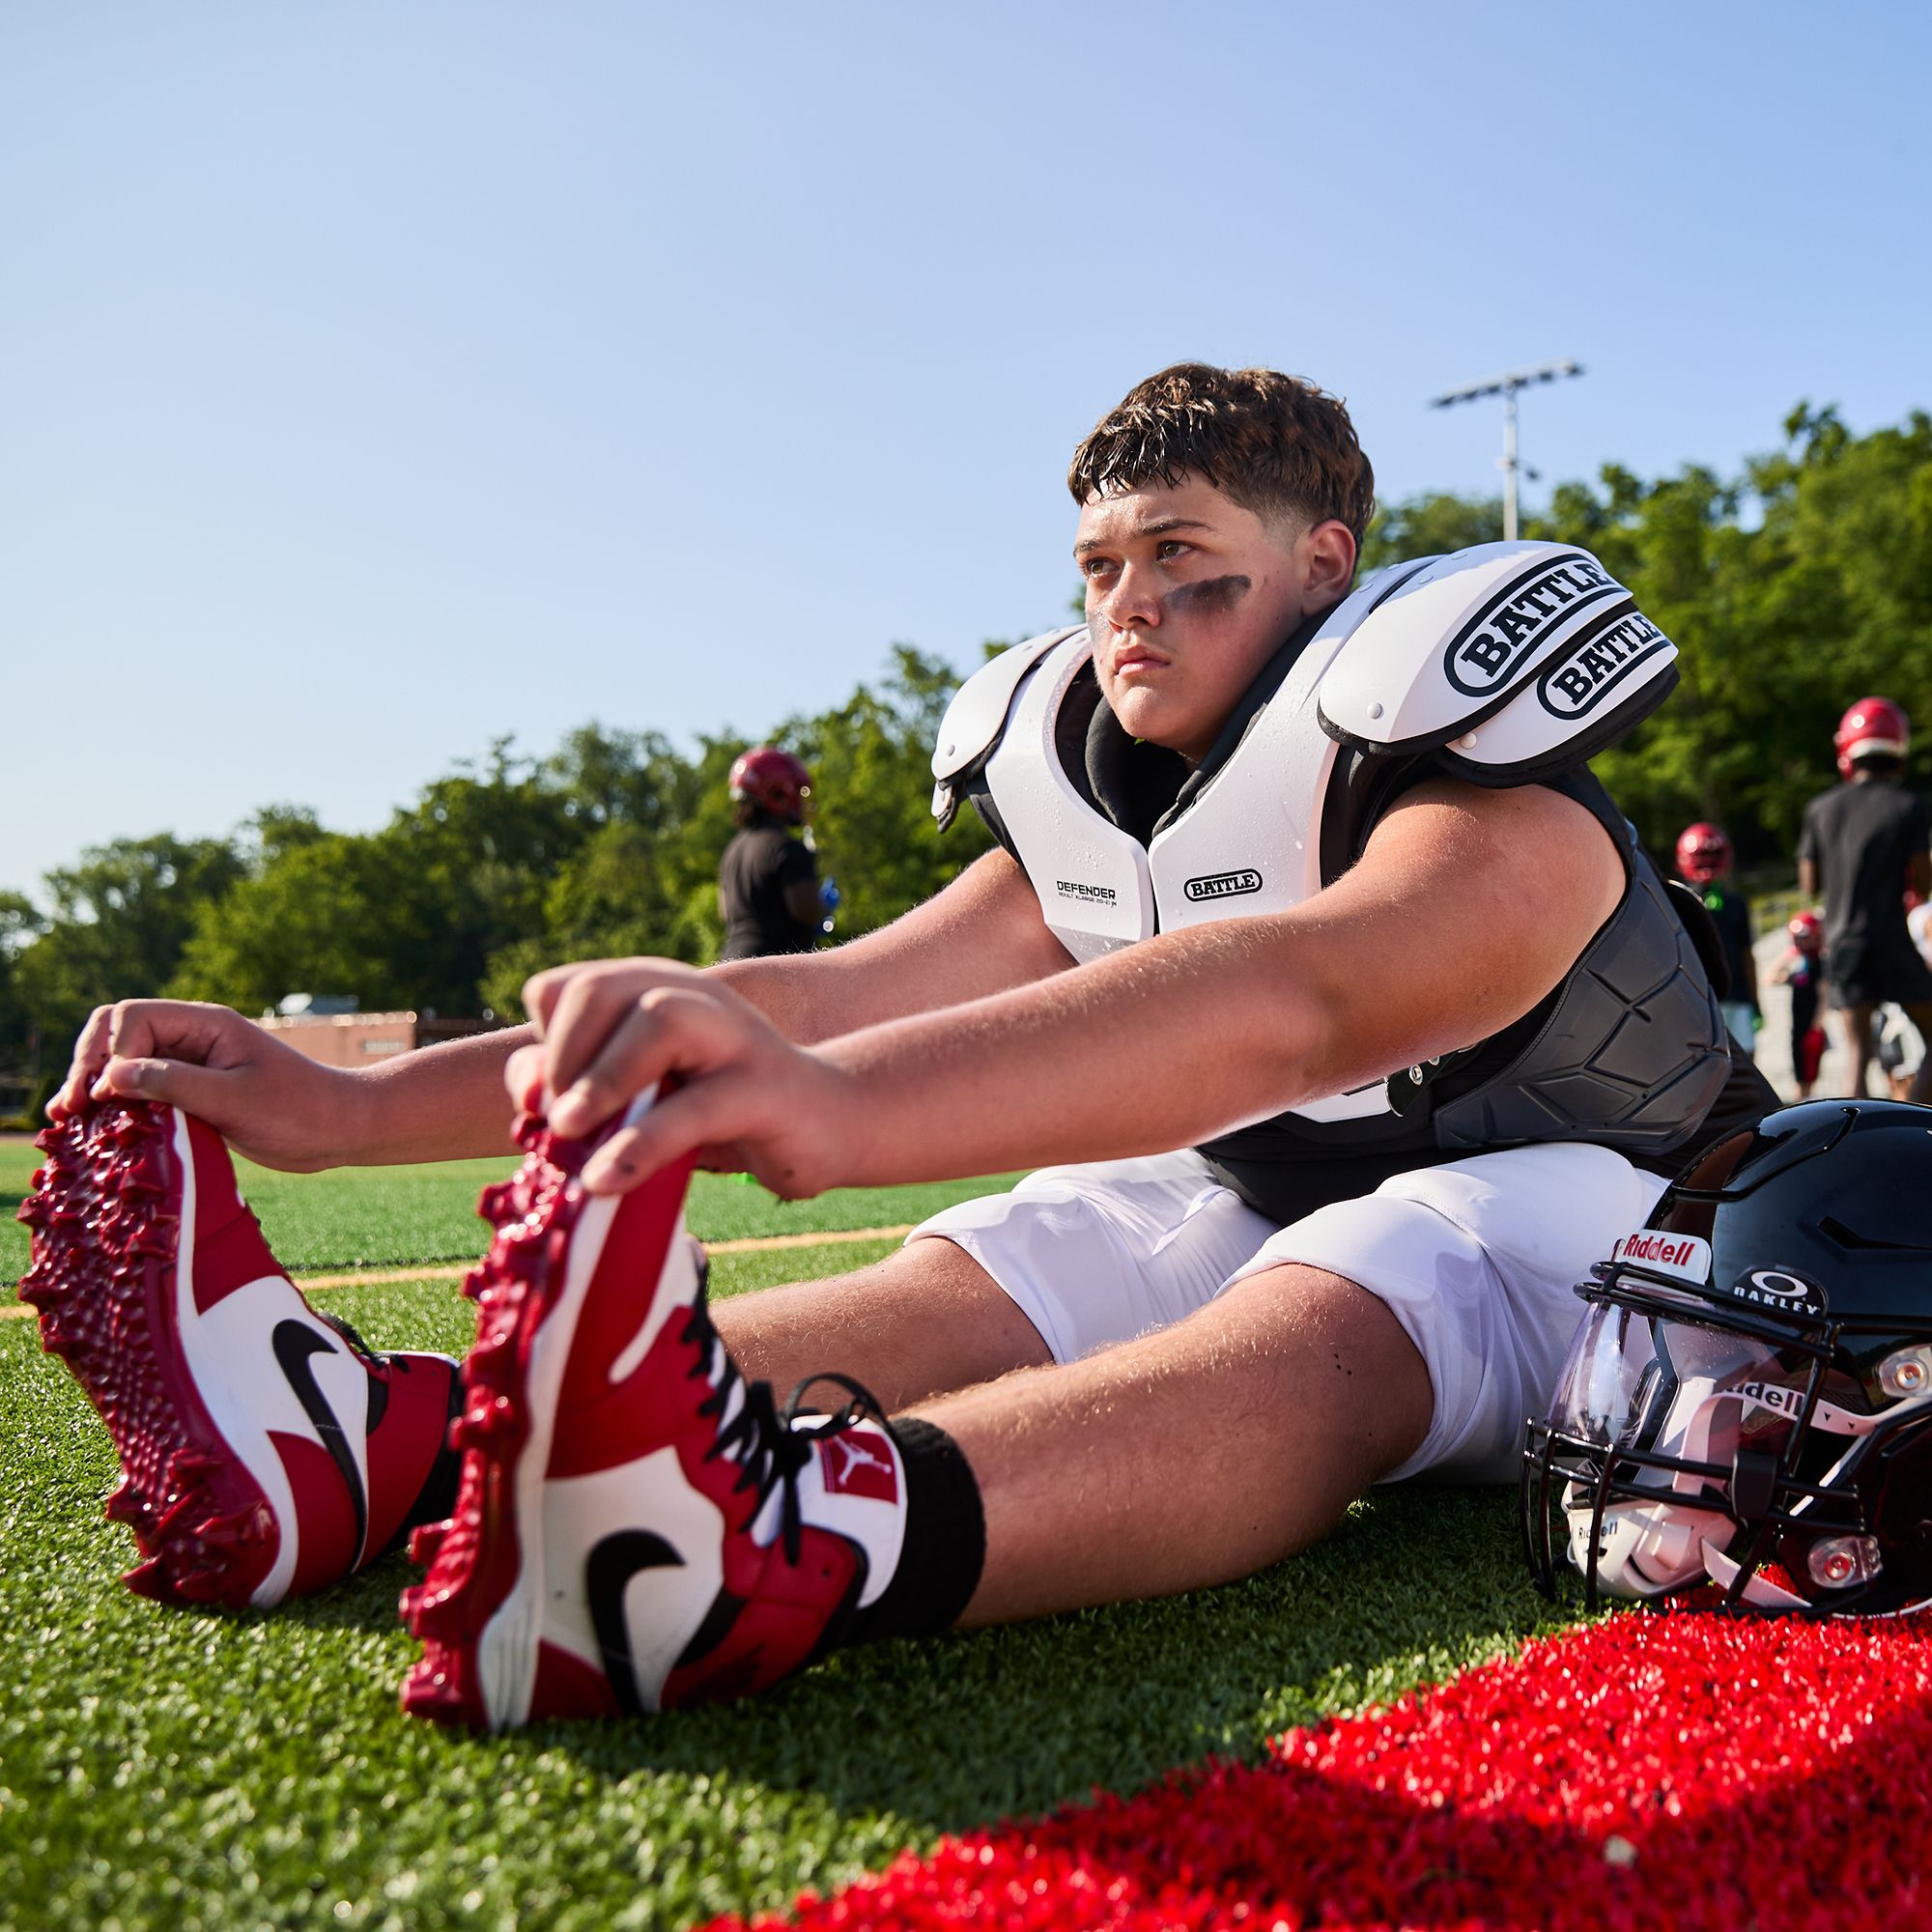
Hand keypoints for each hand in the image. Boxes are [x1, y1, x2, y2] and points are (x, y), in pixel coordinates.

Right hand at [51, 1000, 358, 1170]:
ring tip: (69, 1121)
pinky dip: (117, 1106)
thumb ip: (174, 1084)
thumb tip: (110, 1077)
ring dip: (94, 1086)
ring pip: (124, 1063)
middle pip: (117, 1034)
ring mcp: (190, 1066)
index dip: (110, 1053)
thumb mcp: (235, 1099)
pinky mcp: (192, 1094)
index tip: (106, 1096)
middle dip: (88, 1064)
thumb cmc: (301, 1110)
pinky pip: (142, 1092)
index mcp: (207, 1024)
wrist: (340, 1129)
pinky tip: (97, 1132)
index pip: (134, 1018)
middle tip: (69, 1111)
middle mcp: (193, 1038)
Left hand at [509, 959, 858, 1197]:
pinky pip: (695, 1107)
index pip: (567, 988)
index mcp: (655, 990)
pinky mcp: (763, 1087)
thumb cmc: (723, 1111)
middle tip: (557, 1120)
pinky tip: (606, 1181)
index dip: (544, 1042)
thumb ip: (585, 1088)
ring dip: (601, 1077)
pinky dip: (641, 1144)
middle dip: (563, 1052)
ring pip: (659, 1019)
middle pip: (603, 988)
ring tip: (569, 1132)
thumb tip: (529, 1100)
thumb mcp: (648, 1096)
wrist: (831, 1121)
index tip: (547, 1101)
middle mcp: (692, 997)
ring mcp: (733, 1035)